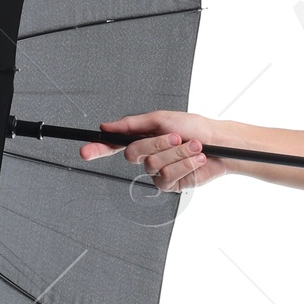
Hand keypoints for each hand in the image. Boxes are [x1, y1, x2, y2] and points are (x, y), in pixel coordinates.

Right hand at [79, 109, 223, 191]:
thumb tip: (106, 126)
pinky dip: (184, 165)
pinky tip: (196, 160)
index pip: (113, 145)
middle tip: (176, 137)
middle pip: (133, 153)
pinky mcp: (171, 185)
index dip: (97, 149)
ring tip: (193, 148)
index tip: (84, 151)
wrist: (219, 144)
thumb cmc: (194, 128)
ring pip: (153, 165)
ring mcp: (157, 172)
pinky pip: (168, 176)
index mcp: (142, 138)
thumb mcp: (162, 118)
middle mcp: (147, 156)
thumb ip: (132, 123)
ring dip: (177, 153)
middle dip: (158, 143)